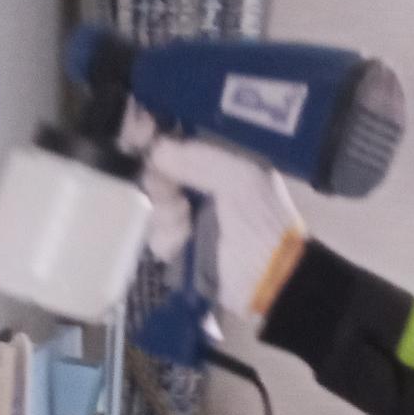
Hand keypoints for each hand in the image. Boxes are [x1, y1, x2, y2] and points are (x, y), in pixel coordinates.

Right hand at [140, 132, 308, 322]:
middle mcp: (204, 185)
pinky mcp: (183, 248)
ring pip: (155, 205)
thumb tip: (156, 150)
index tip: (141, 136)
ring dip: (165, 213)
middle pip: (160, 172)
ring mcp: (192, 217)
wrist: (272, 278)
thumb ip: (199, 158)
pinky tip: (183, 242)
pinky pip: (157, 236)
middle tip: (172, 194)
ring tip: (185, 221)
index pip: (182, 141)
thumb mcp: (240, 178)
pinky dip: (166, 239)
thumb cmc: (262, 221)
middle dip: (160, 182)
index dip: (159, 138)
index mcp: (223, 162)